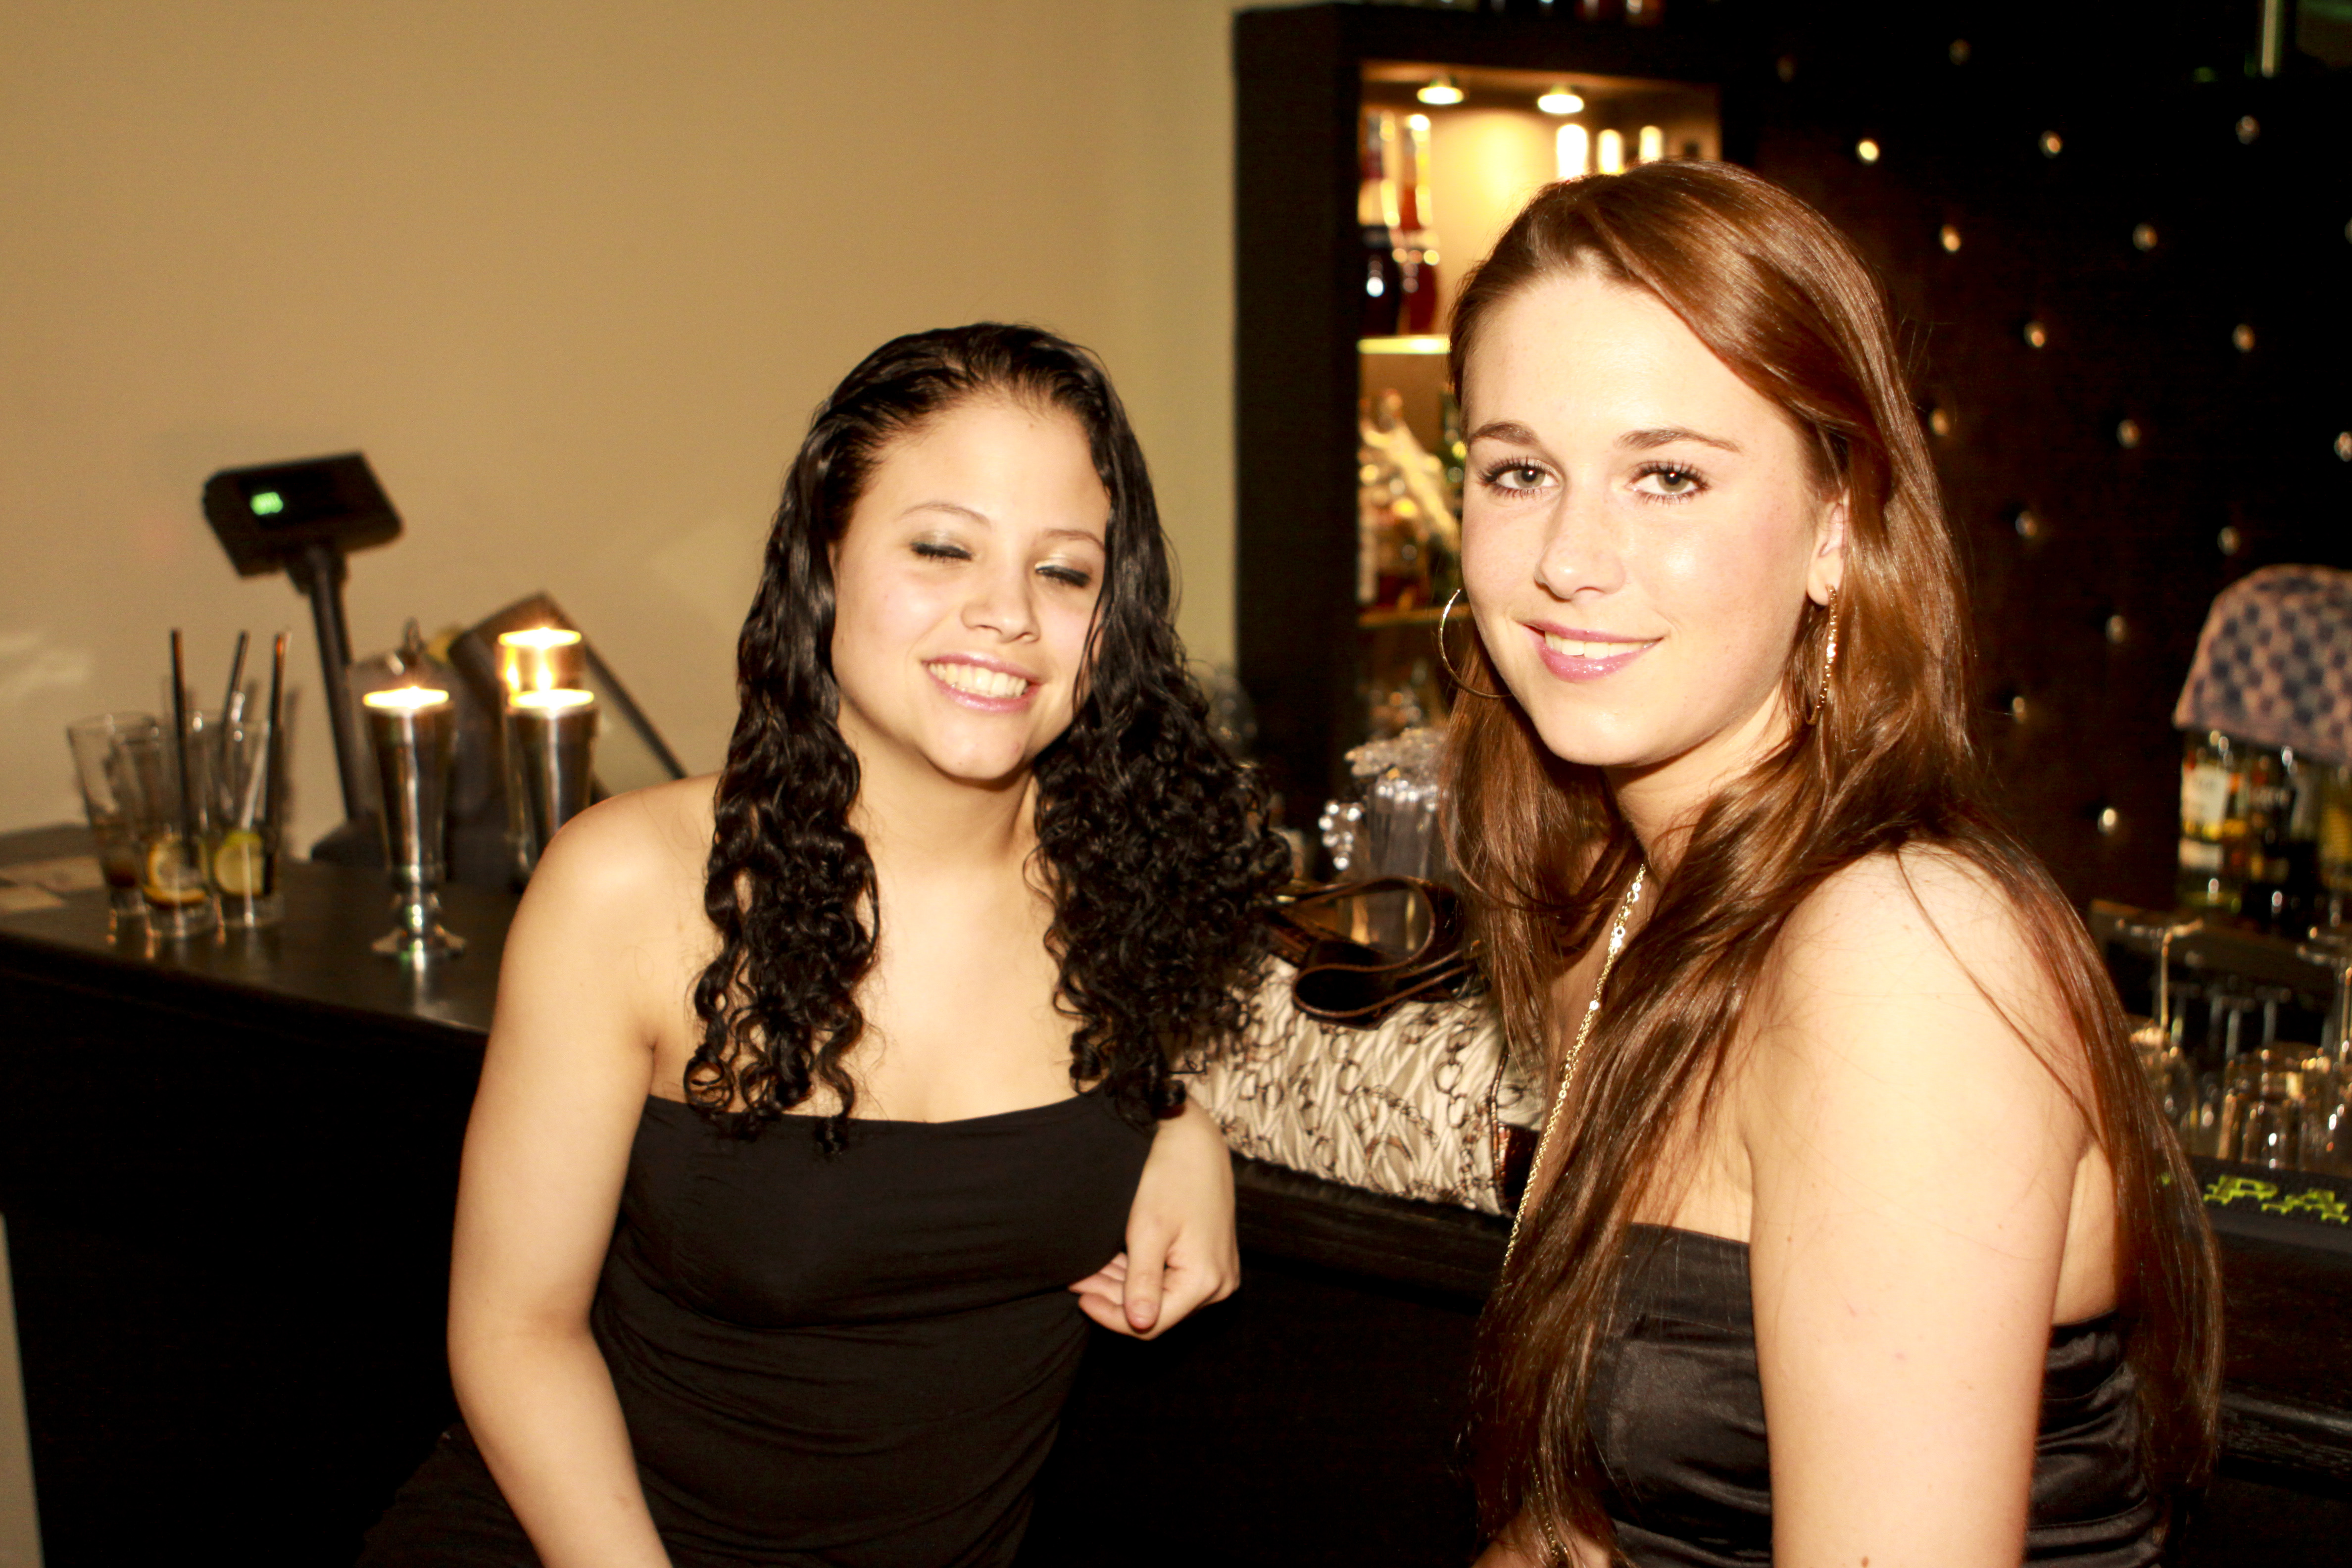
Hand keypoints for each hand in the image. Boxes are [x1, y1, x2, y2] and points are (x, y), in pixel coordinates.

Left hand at [1070, 1100, 1237, 1337]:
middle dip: (1114, 1296)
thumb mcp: (1148, 1230)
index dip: (1111, 1316)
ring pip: (1163, 1295)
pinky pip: (1173, 1278)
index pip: (1151, 1323)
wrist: (1195, 1140)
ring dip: (1124, 1284)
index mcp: (1206, 1280)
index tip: (1080, 1298)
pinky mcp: (1211, 1259)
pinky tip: (1115, 1260)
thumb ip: (1142, 1282)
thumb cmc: (1171, 1177)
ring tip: (1089, 1269)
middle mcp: (1219, 1284)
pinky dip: (1142, 1272)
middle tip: (1078, 1279)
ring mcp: (1218, 1273)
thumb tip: (1139, 1324)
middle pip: (1157, 1310)